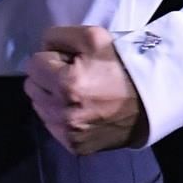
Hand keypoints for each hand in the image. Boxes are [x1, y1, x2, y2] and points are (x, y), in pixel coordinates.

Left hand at [23, 25, 148, 154]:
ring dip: (51, 98)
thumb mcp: (93, 36)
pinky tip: (80, 109)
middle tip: (72, 76)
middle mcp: (63, 113)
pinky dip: (60, 116)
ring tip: (77, 93)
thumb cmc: (122, 65)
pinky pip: (51, 126)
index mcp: (66, 84)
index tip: (69, 61)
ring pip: (39, 108)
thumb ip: (57, 36)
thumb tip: (40, 48)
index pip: (33, 64)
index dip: (51, 58)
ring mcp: (69, 133)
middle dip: (47, 78)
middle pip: (31, 87)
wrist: (151, 100)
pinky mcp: (74, 146)